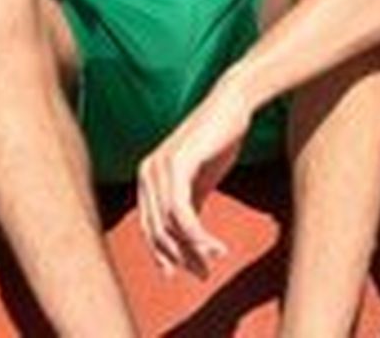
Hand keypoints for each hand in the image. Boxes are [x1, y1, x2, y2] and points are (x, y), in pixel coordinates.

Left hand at [136, 80, 248, 277]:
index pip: (148, 227)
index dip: (164, 255)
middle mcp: (146, 173)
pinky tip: (216, 246)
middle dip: (179, 257)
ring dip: (193, 250)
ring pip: (168, 226)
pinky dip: (198, 236)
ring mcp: (159, 168)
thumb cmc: (218, 141)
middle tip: (203, 273)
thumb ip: (190, 208)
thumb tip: (190, 245)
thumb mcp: (201, 181)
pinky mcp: (177, 165)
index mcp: (147, 177)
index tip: (182, 275)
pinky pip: (182, 213)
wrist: (233, 105)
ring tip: (215, 259)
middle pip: (155, 231)